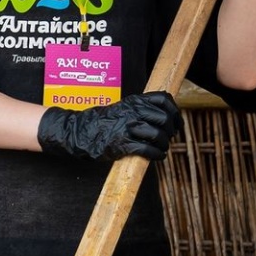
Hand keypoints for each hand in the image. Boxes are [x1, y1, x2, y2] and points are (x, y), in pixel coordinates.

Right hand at [36, 92, 181, 162]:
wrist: (79, 132)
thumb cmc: (101, 122)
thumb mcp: (122, 108)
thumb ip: (140, 109)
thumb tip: (161, 117)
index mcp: (134, 101)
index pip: (164, 99)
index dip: (175, 112)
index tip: (176, 122)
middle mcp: (133, 112)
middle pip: (164, 119)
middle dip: (170, 131)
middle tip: (168, 138)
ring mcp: (128, 127)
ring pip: (159, 135)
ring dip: (164, 144)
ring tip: (162, 148)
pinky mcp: (123, 144)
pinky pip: (148, 149)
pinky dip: (157, 155)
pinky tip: (157, 156)